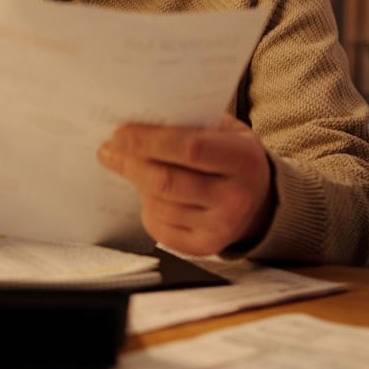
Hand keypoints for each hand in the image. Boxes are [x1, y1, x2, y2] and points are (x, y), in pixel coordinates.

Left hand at [97, 113, 273, 255]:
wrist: (260, 202)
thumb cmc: (234, 157)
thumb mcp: (227, 131)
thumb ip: (192, 124)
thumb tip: (140, 120)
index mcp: (243, 160)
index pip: (189, 149)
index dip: (150, 141)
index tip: (120, 133)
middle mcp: (235, 198)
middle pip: (166, 181)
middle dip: (130, 163)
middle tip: (108, 149)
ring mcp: (219, 227)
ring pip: (158, 204)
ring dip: (137, 183)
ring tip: (132, 166)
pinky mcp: (203, 247)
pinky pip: (158, 226)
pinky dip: (147, 206)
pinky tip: (151, 193)